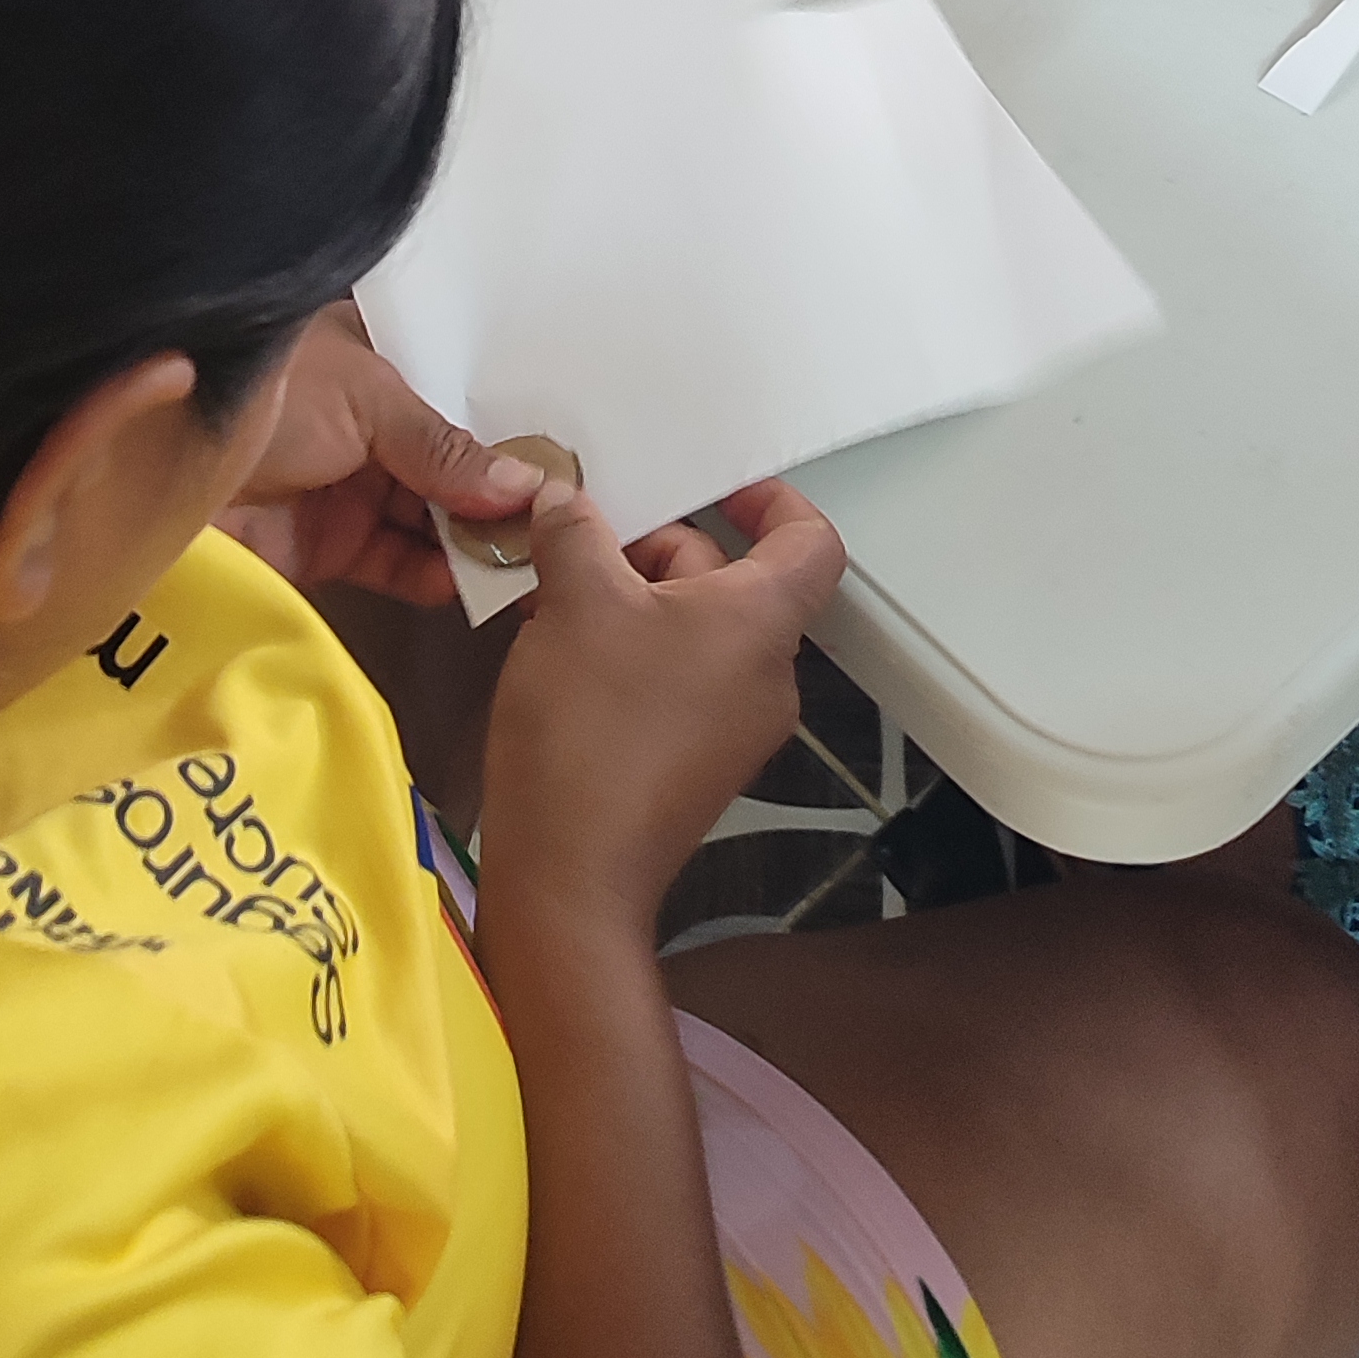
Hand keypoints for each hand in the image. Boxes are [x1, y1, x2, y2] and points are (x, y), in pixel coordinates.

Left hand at [218, 310, 551, 602]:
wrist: (147, 466)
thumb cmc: (265, 396)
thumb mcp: (365, 400)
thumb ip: (444, 447)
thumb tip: (527, 486)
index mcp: (372, 359)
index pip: (454, 391)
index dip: (504, 424)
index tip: (566, 458)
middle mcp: (364, 421)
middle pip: (448, 461)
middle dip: (497, 492)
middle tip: (563, 524)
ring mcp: (345, 486)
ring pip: (429, 517)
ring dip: (473, 538)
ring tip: (533, 559)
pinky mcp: (326, 548)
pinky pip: (396, 564)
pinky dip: (434, 576)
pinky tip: (476, 584)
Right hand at [477, 477, 847, 930]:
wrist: (569, 876)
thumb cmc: (591, 731)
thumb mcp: (575, 600)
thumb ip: (574, 531)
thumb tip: (564, 499)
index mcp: (761, 624)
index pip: (809, 539)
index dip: (770, 497)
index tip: (715, 481)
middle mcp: (763, 675)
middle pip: (728, 576)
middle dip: (653, 544)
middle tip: (579, 531)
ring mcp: (729, 725)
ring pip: (689, 625)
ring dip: (625, 594)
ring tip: (549, 584)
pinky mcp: (690, 761)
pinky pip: (669, 675)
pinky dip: (622, 645)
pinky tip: (554, 641)